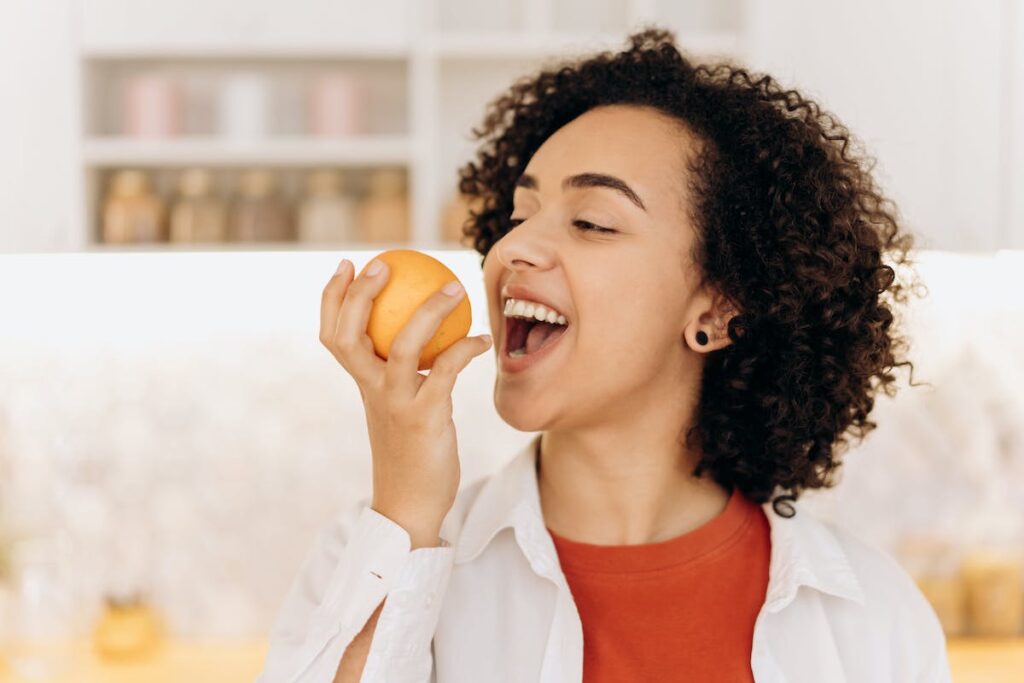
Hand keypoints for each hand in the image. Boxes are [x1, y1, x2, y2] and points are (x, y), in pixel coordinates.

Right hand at [319, 258, 491, 542]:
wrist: (410, 504)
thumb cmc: (410, 450)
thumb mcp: (397, 405)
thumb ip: (400, 373)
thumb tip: (421, 331)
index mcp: (361, 383)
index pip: (333, 334)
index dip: (333, 297)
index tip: (348, 265)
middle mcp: (370, 390)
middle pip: (349, 335)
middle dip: (358, 295)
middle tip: (382, 264)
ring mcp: (396, 404)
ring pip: (402, 346)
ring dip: (428, 311)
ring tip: (453, 286)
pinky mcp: (425, 418)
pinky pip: (446, 371)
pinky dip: (466, 349)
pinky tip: (484, 337)